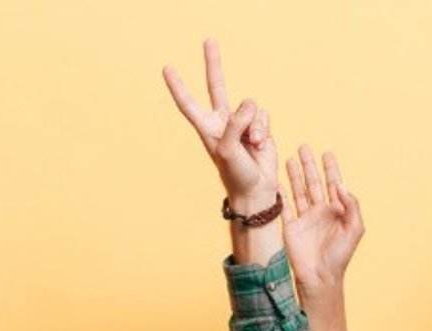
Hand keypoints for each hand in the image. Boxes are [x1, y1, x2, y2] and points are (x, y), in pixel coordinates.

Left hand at [162, 39, 278, 213]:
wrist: (255, 188)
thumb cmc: (236, 173)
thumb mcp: (228, 149)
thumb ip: (235, 123)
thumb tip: (248, 104)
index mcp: (206, 128)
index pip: (188, 103)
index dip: (179, 86)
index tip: (167, 68)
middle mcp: (222, 121)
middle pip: (217, 86)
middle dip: (213, 64)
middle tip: (208, 41)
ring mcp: (240, 122)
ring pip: (250, 106)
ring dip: (255, 126)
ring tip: (252, 145)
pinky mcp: (258, 125)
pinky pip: (264, 115)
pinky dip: (265, 130)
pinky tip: (260, 145)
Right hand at [284, 147, 363, 296]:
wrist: (320, 276)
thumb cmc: (340, 256)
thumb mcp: (355, 229)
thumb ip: (352, 206)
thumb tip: (341, 186)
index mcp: (336, 210)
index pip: (333, 183)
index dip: (330, 168)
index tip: (327, 153)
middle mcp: (319, 211)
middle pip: (313, 182)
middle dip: (309, 165)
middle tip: (304, 147)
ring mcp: (304, 218)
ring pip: (298, 190)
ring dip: (294, 175)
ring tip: (290, 158)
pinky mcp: (290, 227)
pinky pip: (284, 207)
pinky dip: (281, 194)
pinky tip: (277, 182)